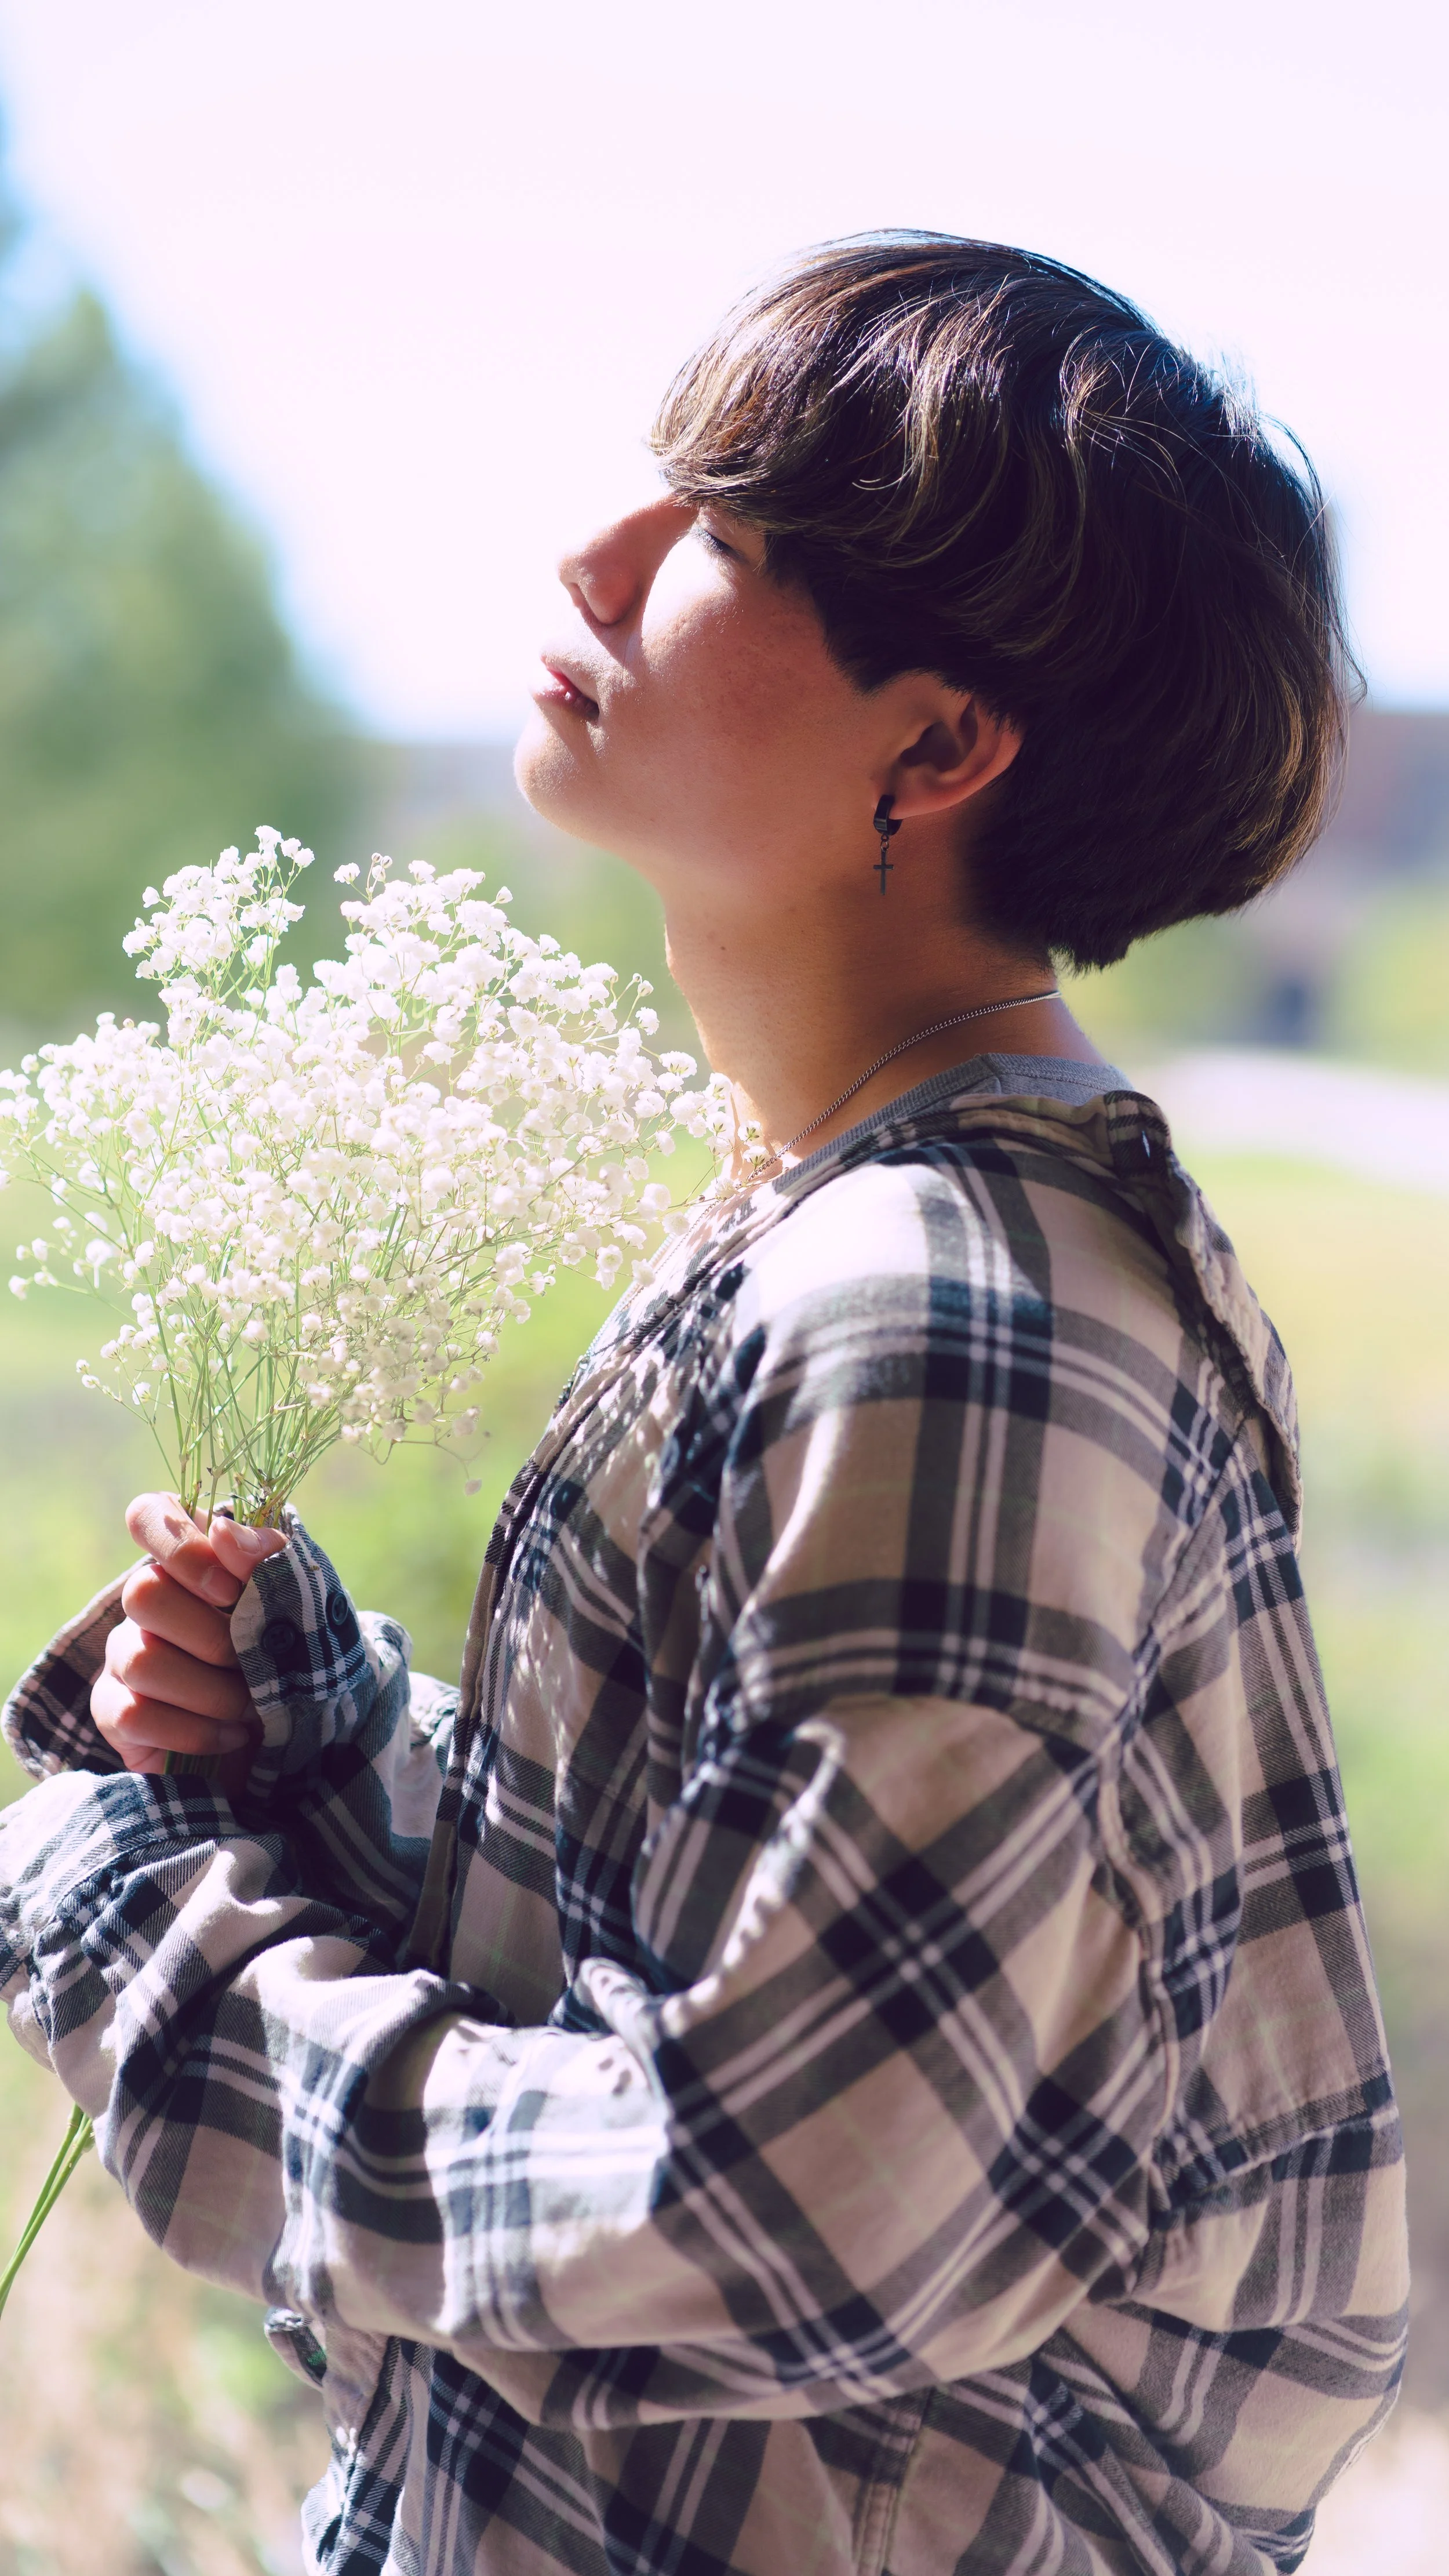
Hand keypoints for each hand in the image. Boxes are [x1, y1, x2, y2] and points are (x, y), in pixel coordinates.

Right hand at [91, 1493, 287, 1786]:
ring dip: (212, 1691)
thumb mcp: (306, 1606)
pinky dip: (194, 1732)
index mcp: (192, 1559)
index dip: (183, 1546)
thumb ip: (270, 1562)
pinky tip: (231, 1736)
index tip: (231, 1588)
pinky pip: (133, 1715)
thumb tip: (223, 1531)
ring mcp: (123, 1654)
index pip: (150, 1514)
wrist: (305, 1735)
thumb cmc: (301, 1656)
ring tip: (251, 1706)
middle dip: (212, 1635)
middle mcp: (147, 1600)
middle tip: (253, 1659)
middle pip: (143, 1591)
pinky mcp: (114, 1711)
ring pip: (140, 1658)